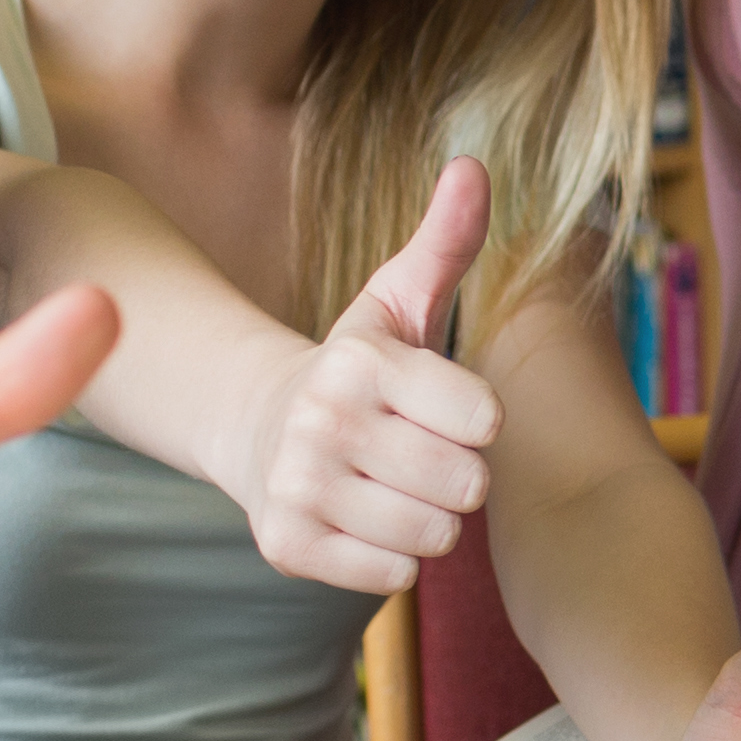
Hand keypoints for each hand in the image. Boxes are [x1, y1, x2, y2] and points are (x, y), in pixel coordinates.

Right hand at [235, 155, 505, 589]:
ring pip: (434, 535)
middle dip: (458, 475)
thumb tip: (475, 166)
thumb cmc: (358, 368)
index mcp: (361, 361)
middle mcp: (322, 422)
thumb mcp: (398, 301)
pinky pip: (393, 575)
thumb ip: (445, 241)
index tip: (445, 407)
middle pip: (465, 484)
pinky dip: (394, 557)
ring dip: (430, 518)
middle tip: (422, 454)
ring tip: (395, 485)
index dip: (478, 420)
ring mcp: (299, 488)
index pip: (483, 418)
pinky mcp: (288, 546)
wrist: (257, 428)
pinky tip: (367, 519)